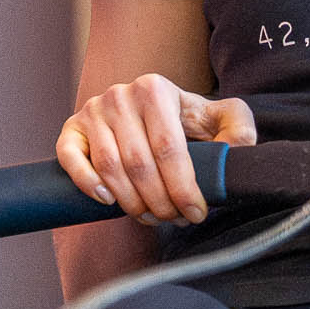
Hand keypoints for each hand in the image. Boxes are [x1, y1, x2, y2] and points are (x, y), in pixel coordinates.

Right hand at [58, 74, 257, 225]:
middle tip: (175, 219)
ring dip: (131, 202)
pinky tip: (108, 201)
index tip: (196, 213)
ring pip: (110, 168)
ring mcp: (93, 110)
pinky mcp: (72, 128)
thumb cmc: (188, 121)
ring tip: (152, 216)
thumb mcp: (222, 117)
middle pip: (139, 163)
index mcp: (155, 89)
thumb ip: (238, 128)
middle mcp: (120, 95)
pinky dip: (87, 183)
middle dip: (160, 201)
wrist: (152, 112)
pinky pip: (71, 159)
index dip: (183, 187)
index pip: (168, 147)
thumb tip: (235, 149)